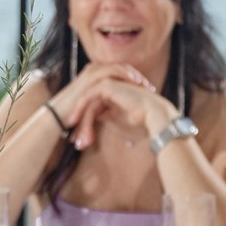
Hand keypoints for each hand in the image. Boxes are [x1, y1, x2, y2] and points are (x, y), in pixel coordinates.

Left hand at [51, 65, 174, 149]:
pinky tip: (76, 123)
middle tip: (73, 141)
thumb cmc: (138, 117)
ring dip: (80, 121)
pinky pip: (88, 98)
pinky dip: (81, 110)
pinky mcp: (106, 84)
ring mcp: (106, 83)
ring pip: (86, 103)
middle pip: (87, 106)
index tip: (78, 140)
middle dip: (79, 125)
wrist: (152, 113)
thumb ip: (104, 115)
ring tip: (76, 139)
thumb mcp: (116, 117)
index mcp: (110, 93)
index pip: (92, 108)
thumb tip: (94, 119)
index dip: (84, 125)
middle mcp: (107, 86)